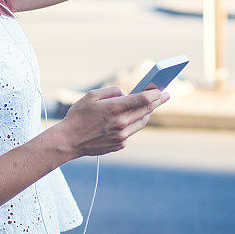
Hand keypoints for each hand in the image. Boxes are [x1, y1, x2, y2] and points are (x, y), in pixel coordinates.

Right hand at [55, 86, 170, 157]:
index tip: (162, 89)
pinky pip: (131, 132)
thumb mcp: (91, 96)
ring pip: (142, 122)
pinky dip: (132, 124)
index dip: (155, 93)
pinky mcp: (119, 145)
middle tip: (166, 95)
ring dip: (147, 113)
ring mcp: (122, 136)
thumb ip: (111, 91)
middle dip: (158, 101)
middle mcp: (121, 123)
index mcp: (114, 108)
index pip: (143, 99)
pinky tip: (127, 119)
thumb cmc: (78, 115)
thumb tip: (125, 93)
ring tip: (150, 106)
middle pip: (147, 110)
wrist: (69, 140)